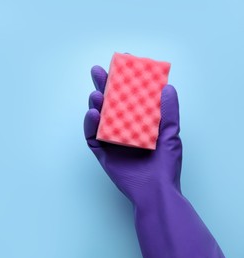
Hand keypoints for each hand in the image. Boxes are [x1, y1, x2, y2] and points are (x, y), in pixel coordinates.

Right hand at [84, 65, 181, 204]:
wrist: (156, 191)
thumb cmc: (165, 165)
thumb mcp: (171, 134)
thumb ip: (169, 112)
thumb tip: (168, 88)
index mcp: (139, 122)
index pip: (130, 97)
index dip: (125, 81)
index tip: (123, 63)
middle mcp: (123, 128)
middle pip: (110, 103)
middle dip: (104, 86)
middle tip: (98, 71)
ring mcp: (111, 140)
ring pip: (99, 118)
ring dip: (96, 104)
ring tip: (96, 94)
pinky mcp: (102, 153)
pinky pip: (92, 137)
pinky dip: (90, 125)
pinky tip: (92, 114)